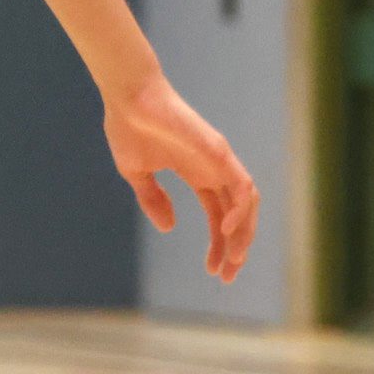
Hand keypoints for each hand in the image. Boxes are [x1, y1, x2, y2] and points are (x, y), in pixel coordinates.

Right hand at [104, 74, 259, 281]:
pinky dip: (240, 210)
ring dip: (243, 234)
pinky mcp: (218, 151)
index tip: (214, 271)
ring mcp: (219, 159)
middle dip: (235, 248)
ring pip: (246, 203)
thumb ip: (153, 200)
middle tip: (227, 276)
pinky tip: (227, 230)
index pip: (218, 215)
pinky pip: (241, 184)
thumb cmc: (129, 127)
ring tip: (232, 260)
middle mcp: (213, 169)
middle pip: (236, 215)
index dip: (218, 245)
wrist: (128, 97)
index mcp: (197, 174)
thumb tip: (169, 227)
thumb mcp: (137, 174)